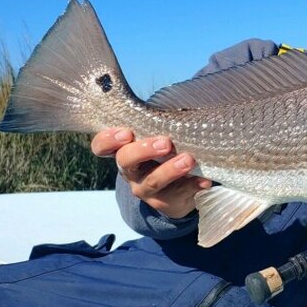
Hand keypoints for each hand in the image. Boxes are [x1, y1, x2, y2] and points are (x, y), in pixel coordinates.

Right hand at [91, 128, 210, 218]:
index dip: (108, 140)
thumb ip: (158, 125)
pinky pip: (179, 195)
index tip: (126, 133)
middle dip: (144, 150)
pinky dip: (192, 186)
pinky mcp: (166, 202)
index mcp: (124, 151)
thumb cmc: (163, 153)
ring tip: (188, 159)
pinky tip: (204, 181)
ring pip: (153, 181)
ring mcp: (146, 189)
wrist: (173, 192)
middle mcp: (131, 171)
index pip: (102, 146)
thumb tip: (182, 104)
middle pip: (126, 161)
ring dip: (171, 169)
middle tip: (165, 143)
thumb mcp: (155, 139)